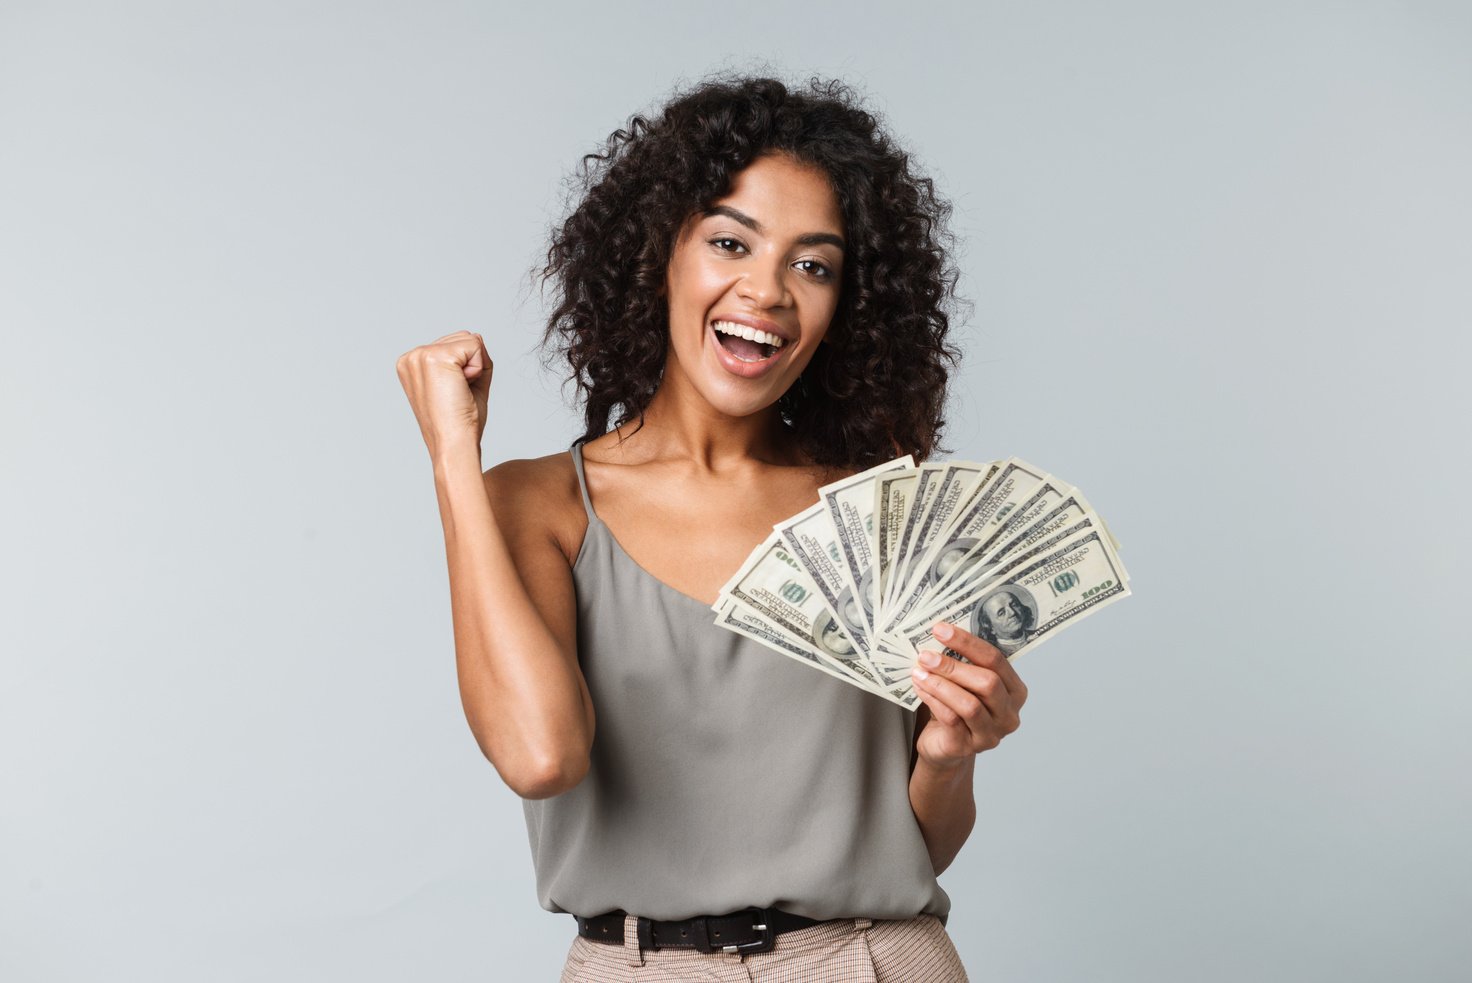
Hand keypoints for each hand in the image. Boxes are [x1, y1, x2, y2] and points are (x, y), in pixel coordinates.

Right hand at [395, 331, 492, 458]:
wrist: (454, 444)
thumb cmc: (459, 423)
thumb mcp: (463, 384)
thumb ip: (470, 359)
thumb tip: (477, 337)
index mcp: (413, 364)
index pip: (455, 345)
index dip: (468, 369)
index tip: (454, 394)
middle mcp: (412, 357)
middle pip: (464, 338)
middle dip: (473, 365)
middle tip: (459, 394)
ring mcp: (420, 355)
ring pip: (471, 340)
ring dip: (476, 367)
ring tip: (459, 392)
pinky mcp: (434, 357)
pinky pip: (476, 346)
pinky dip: (479, 369)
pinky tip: (462, 388)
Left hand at [910, 622, 1027, 769]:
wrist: (944, 745)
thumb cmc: (957, 707)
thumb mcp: (965, 683)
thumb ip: (962, 662)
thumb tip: (939, 633)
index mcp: (1015, 690)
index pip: (996, 660)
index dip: (967, 643)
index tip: (941, 630)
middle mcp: (1009, 714)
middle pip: (988, 683)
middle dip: (953, 666)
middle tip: (926, 655)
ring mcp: (991, 734)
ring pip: (969, 704)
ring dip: (940, 684)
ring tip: (919, 672)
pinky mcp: (969, 747)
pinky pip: (951, 720)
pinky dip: (933, 700)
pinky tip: (920, 688)